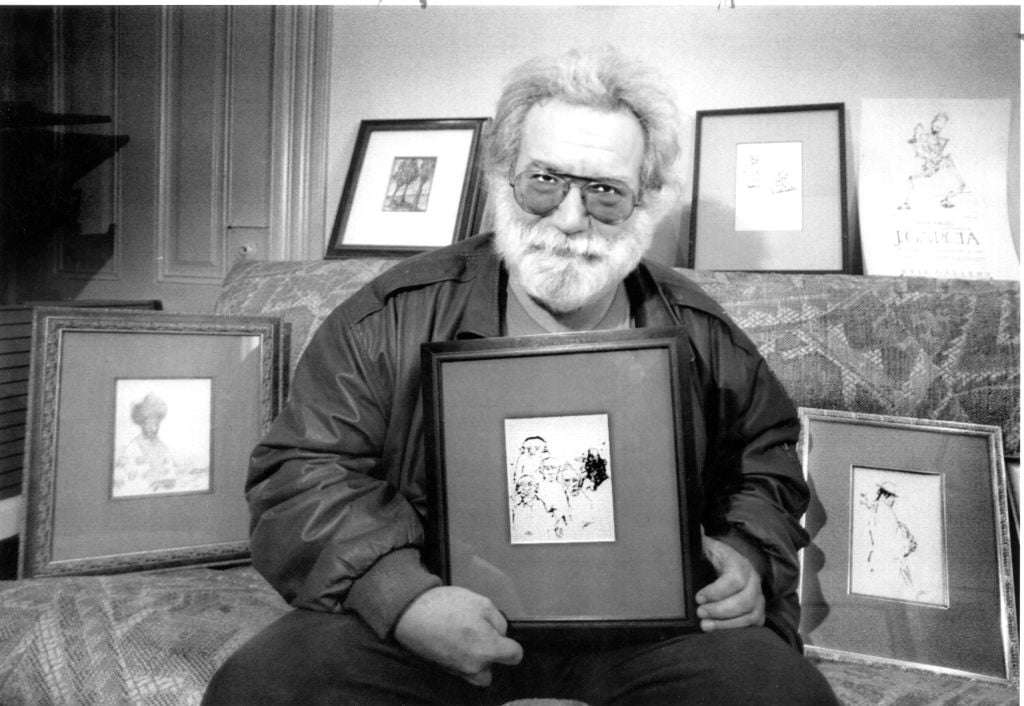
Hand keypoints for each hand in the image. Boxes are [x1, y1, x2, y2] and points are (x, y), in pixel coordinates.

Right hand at [393, 586, 523, 686]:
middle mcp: (474, 666)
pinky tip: (453, 640)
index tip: (504, 636)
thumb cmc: (448, 606)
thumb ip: (498, 621)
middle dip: (490, 657)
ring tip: (466, 640)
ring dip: (475, 661)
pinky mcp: (442, 668)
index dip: (512, 644)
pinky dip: (459, 659)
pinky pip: (459, 669)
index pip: (515, 656)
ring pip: (475, 673)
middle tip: (481, 636)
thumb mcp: (482, 603)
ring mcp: (457, 669)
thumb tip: (501, 632)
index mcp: (488, 649)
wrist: (412, 613)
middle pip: (492, 670)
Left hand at [695, 534, 765, 631]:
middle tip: (700, 613)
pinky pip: (754, 623)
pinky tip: (721, 631)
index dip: (716, 592)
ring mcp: (758, 595)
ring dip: (727, 624)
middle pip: (744, 601)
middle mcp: (753, 580)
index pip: (734, 580)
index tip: (698, 598)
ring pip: (750, 614)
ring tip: (706, 626)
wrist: (738, 558)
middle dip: (720, 611)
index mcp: (739, 563)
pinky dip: (738, 629)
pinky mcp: (759, 608)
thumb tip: (688, 530)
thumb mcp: (708, 546)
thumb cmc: (718, 554)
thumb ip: (698, 542)